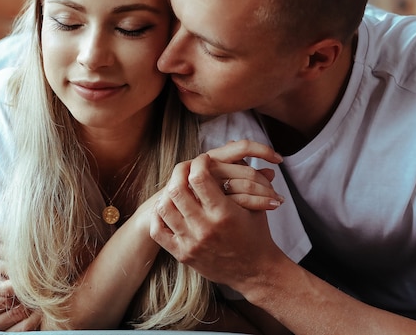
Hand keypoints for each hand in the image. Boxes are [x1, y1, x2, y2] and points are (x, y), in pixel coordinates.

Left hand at [151, 142, 283, 289]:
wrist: (255, 272)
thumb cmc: (257, 235)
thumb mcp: (255, 204)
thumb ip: (242, 175)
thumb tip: (231, 143)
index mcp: (224, 213)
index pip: (199, 178)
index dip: (198, 162)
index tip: (202, 160)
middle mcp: (205, 228)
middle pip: (177, 189)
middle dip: (179, 172)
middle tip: (186, 168)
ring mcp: (191, 243)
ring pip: (164, 207)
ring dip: (168, 192)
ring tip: (177, 185)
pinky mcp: (182, 255)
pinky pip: (158, 230)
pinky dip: (160, 215)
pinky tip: (169, 207)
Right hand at [207, 139, 284, 210]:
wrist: (175, 214)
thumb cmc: (203, 196)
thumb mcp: (225, 179)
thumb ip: (245, 172)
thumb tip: (272, 173)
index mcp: (214, 156)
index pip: (243, 147)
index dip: (263, 150)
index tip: (279, 159)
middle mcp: (209, 167)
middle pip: (248, 171)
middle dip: (267, 183)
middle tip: (278, 195)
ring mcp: (208, 184)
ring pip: (245, 186)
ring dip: (267, 194)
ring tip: (277, 201)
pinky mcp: (208, 201)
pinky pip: (240, 201)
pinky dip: (260, 204)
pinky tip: (270, 207)